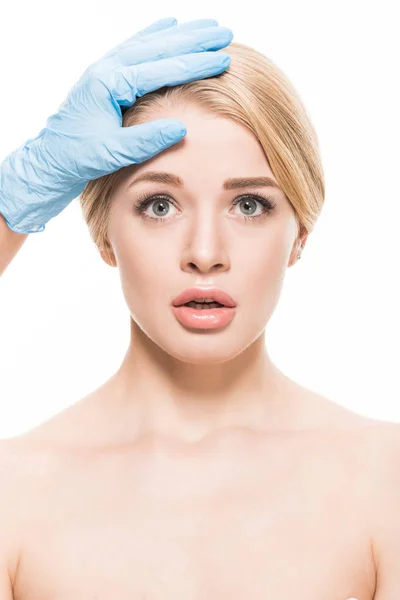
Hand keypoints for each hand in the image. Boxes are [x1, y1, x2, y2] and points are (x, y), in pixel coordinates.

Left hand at [0, 17, 232, 233]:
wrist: (51, 159)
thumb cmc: (78, 157)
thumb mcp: (112, 154)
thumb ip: (145, 140)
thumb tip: (180, 128)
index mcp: (109, 84)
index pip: (159, 69)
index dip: (193, 64)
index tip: (220, 58)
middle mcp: (107, 69)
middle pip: (158, 47)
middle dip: (194, 40)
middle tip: (223, 33)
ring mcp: (106, 69)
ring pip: (149, 43)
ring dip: (180, 34)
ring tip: (207, 26)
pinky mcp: (107, 76)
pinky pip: (136, 48)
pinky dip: (155, 36)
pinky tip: (170, 26)